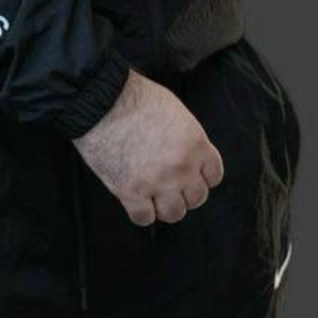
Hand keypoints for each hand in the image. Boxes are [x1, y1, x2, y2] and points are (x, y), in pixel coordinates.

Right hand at [72, 68, 224, 225]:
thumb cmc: (136, 98)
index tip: (191, 176)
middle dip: (184, 194)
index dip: (202, 178)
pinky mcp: (131, 192)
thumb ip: (187, 137)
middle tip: (170, 187)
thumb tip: (186, 152)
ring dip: (165, 207)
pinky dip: (141, 214)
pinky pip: (144, 219)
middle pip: (196, 198)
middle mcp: (182, 168)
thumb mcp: (176, 111)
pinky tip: (136, 202)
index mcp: (196, 145)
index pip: (214, 176)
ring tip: (154, 198)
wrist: (103, 103)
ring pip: (174, 214)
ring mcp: (157, 183)